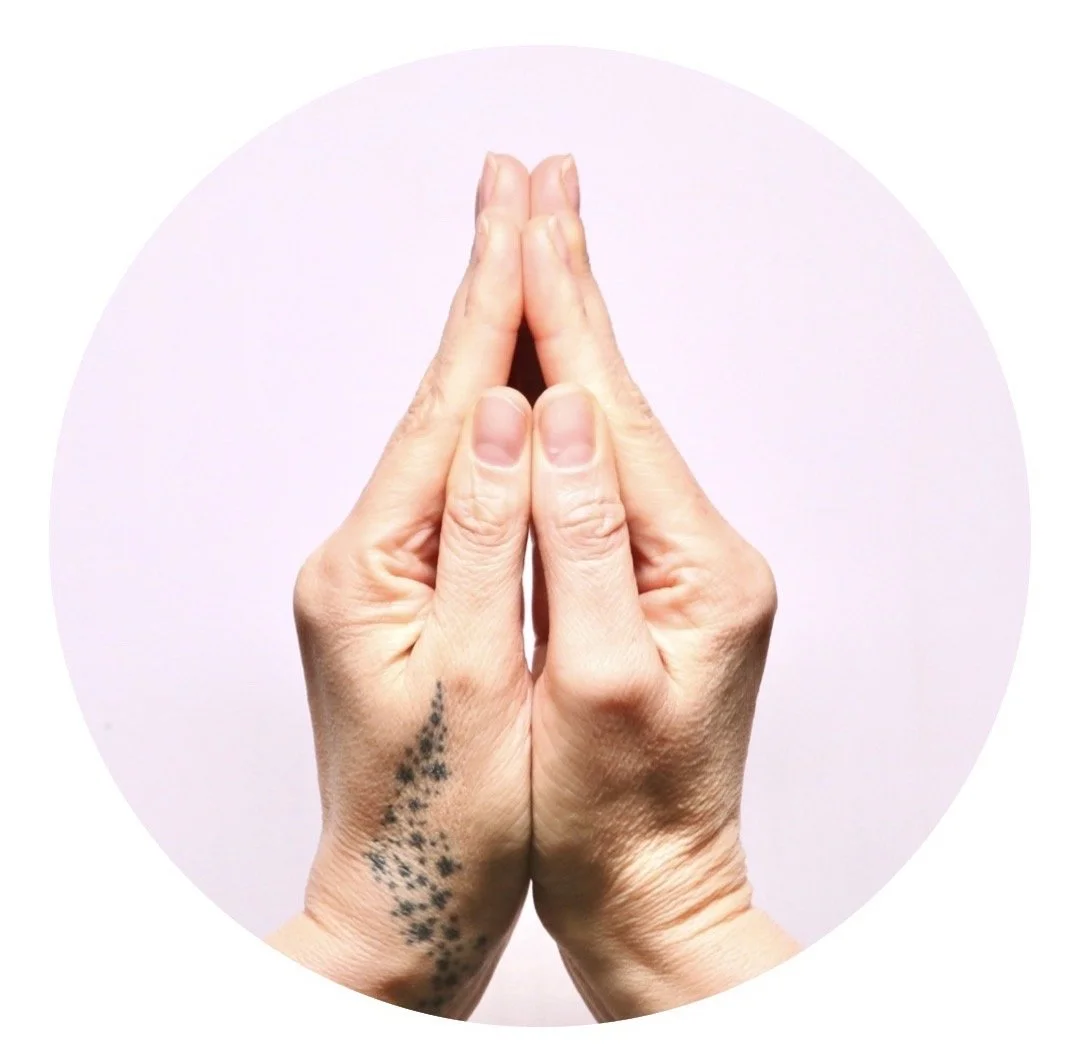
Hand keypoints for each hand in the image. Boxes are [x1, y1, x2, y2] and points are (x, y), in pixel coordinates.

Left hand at [268, 154, 535, 1018]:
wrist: (406, 903)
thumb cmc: (450, 817)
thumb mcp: (475, 679)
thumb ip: (481, 537)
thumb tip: (498, 413)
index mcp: (370, 567)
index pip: (444, 406)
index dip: (492, 302)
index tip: (523, 207)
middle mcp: (357, 556)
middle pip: (434, 402)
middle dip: (484, 293)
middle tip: (515, 189)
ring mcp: (375, 575)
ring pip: (443, 440)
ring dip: (486, 348)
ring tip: (520, 260)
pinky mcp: (402, 597)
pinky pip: (451, 487)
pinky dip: (485, 425)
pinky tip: (507, 389)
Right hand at [524, 156, 800, 1019]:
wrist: (650, 888)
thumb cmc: (617, 810)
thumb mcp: (597, 679)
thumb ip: (581, 540)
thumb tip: (563, 415)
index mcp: (698, 566)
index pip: (614, 413)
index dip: (564, 311)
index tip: (528, 216)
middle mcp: (701, 552)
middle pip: (621, 400)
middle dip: (574, 293)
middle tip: (542, 191)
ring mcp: (678, 568)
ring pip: (610, 435)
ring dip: (571, 342)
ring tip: (543, 254)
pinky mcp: (647, 589)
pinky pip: (600, 482)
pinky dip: (566, 419)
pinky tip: (547, 379)